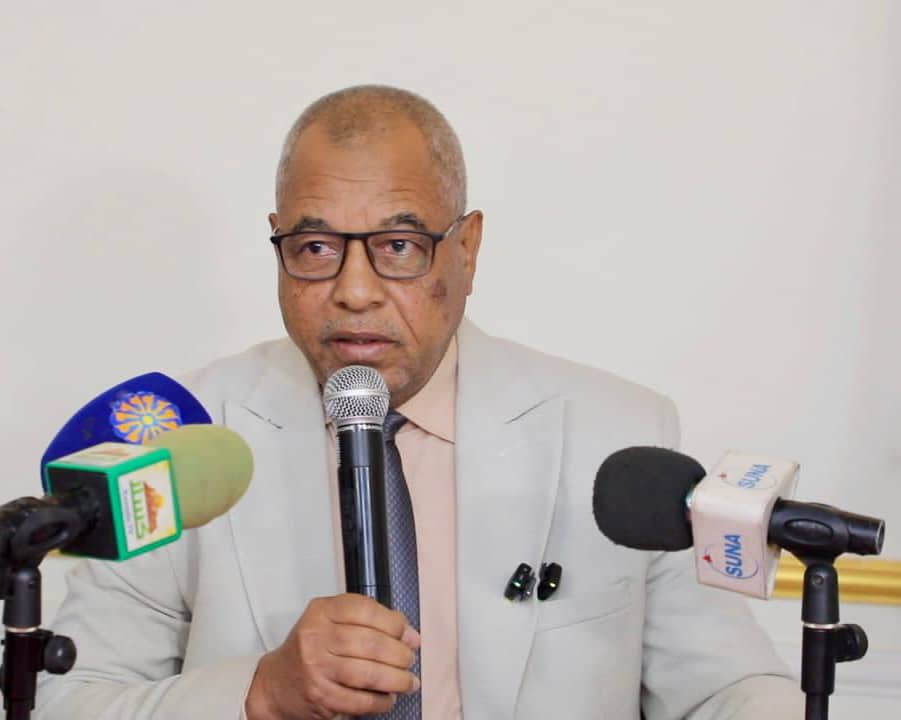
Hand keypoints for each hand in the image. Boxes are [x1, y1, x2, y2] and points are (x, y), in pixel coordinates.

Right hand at [244, 594, 420, 719]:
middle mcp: (316, 637)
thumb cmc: (311, 648)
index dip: (393, 622)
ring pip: (368, 673)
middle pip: (370, 643)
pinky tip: (388, 698)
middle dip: (400, 653)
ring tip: (408, 681)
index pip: (364, 609)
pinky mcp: (320, 697)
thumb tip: (407, 632)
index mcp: (321, 612)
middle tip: (410, 659)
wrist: (276, 682)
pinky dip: (380, 701)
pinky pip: (359, 701)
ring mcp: (316, 668)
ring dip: (396, 679)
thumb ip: (367, 619)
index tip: (408, 633)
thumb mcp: (331, 621)